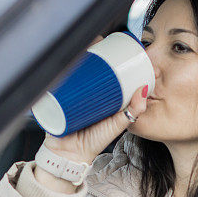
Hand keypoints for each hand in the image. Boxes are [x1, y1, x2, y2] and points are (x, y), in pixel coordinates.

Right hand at [34, 35, 148, 191]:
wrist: (69, 156)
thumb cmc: (93, 141)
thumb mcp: (117, 123)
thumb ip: (133, 111)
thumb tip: (144, 91)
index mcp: (98, 93)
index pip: (104, 68)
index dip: (110, 54)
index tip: (116, 44)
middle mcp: (83, 89)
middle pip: (87, 63)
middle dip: (92, 48)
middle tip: (100, 40)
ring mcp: (68, 91)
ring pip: (71, 67)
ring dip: (76, 51)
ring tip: (85, 42)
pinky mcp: (53, 95)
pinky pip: (53, 77)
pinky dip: (55, 64)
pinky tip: (61, 51)